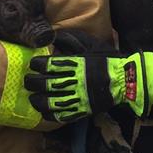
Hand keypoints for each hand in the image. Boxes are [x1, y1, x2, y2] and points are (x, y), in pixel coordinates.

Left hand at [25, 49, 152, 121]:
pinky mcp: (81, 109)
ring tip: (32, 97)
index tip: (33, 64)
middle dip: (32, 82)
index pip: (47, 65)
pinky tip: (44, 112)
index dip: (36, 65)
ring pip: (50, 101)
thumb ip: (71, 40)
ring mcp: (76, 97)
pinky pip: (62, 115)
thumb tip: (54, 37)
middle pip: (45, 83)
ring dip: (37, 100)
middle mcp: (72, 81)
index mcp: (74, 64)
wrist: (124, 80)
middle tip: (27, 80)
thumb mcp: (90, 45)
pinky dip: (50, 115)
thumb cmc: (106, 60)